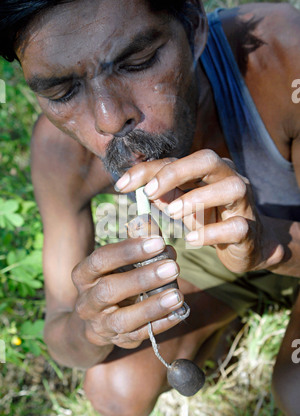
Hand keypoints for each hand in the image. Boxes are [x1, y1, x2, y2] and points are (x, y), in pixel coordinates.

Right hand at [71, 237, 184, 348]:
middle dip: (142, 278)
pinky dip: (161, 324)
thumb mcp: (116, 263)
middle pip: (109, 290)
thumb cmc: (111, 281)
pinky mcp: (116, 342)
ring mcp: (99, 325)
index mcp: (84, 275)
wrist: (91, 324)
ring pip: (122, 320)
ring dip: (152, 307)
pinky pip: (139, 335)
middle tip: (173, 267)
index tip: (158, 242)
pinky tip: (179, 312)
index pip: (100, 260)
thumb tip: (151, 223)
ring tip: (177, 294)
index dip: (128, 251)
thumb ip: (134, 244)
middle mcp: (87, 301)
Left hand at [115, 150, 283, 273]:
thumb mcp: (182, 205)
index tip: (122, 185)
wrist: (246, 246)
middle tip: (150, 192)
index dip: (147, 170)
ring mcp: (244, 203)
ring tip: (172, 214)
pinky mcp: (249, 229)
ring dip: (197, 199)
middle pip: (208, 159)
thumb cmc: (210, 220)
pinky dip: (212, 233)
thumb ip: (163, 195)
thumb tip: (135, 187)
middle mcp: (229, 178)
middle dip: (175, 172)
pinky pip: (236, 227)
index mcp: (209, 170)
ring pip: (230, 188)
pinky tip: (191, 240)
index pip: (176, 159)